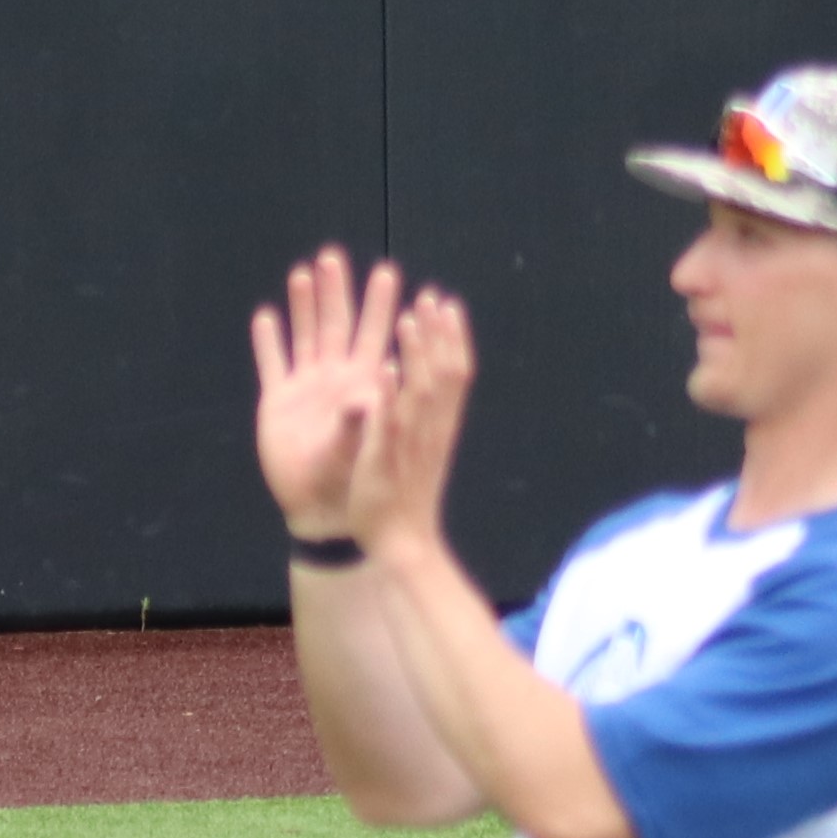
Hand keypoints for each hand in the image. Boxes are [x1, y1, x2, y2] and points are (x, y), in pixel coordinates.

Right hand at [251, 245, 402, 539]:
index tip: (391, 272)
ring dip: (303, 305)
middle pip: (337, 324)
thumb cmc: (358, 483)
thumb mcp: (369, 448)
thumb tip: (383, 373)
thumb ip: (373, 411)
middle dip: (338, 290)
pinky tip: (267, 316)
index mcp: (365, 385)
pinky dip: (268, 341)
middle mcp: (336, 380)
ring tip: (304, 271)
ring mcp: (306, 389)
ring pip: (304, 335)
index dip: (384, 305)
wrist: (325, 513)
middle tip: (336, 254)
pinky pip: (272, 364)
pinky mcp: (278, 404)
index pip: (378, 335)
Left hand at [339, 284, 473, 546]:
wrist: (403, 543)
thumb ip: (425, 413)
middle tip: (431, 295)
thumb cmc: (409, 493)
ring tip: (408, 317)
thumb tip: (425, 378)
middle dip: (438, 333)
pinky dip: (387, 396)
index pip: (455, 373)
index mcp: (439, 424)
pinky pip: (387, 425)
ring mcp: (409, 445)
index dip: (452, 336)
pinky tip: (381, 368)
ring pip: (419, 392)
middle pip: (443, 373)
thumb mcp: (423, 447)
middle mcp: (431, 431)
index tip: (446, 302)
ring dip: (416, 354)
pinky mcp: (384, 462)